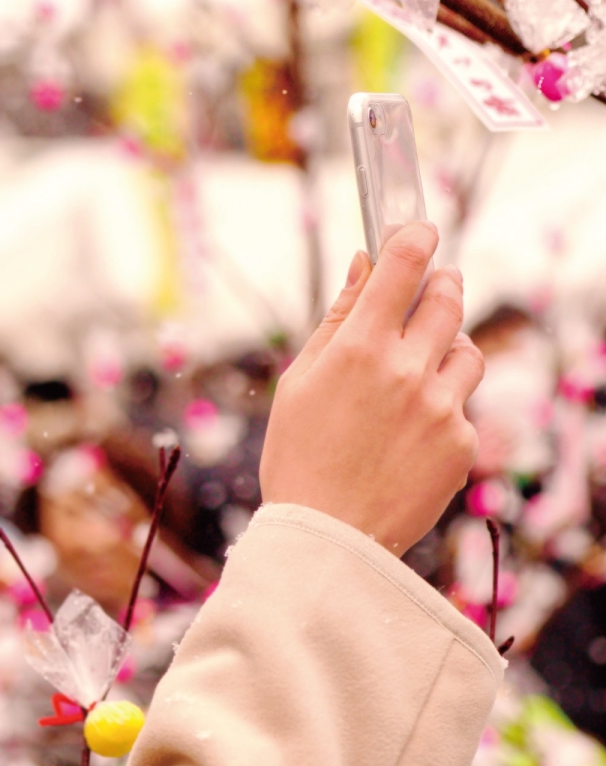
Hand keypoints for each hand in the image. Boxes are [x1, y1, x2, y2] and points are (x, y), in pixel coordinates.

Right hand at [259, 222, 483, 555]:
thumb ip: (337, 318)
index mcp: (359, 348)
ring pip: (466, 349)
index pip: (404, 265)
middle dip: (441, 282)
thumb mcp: (300, 379)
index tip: (419, 228)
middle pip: (449, 297)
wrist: (329, 537)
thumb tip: (363, 264)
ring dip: (447, 343)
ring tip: (416, 367)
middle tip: (429, 286)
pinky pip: (462, 403)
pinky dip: (441, 402)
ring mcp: (442, 407)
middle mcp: (408, 370)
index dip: (415, 236)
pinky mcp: (462, 442)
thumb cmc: (299, 453)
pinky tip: (409, 429)